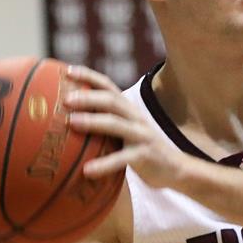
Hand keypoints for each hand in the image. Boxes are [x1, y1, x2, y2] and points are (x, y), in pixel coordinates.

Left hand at [63, 66, 190, 189]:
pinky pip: (123, 159)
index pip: (108, 86)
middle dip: (88, 97)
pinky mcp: (146, 156)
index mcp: (128, 109)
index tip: (67, 71)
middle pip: (112, 100)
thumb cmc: (141, 149)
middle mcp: (136, 118)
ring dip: (93, 121)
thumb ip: (105, 123)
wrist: (176, 169)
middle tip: (66, 99)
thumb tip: (68, 121)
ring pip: (117, 124)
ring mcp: (142, 136)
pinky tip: (87, 171)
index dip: (88, 76)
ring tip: (72, 123)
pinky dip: (104, 164)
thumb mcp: (125, 131)